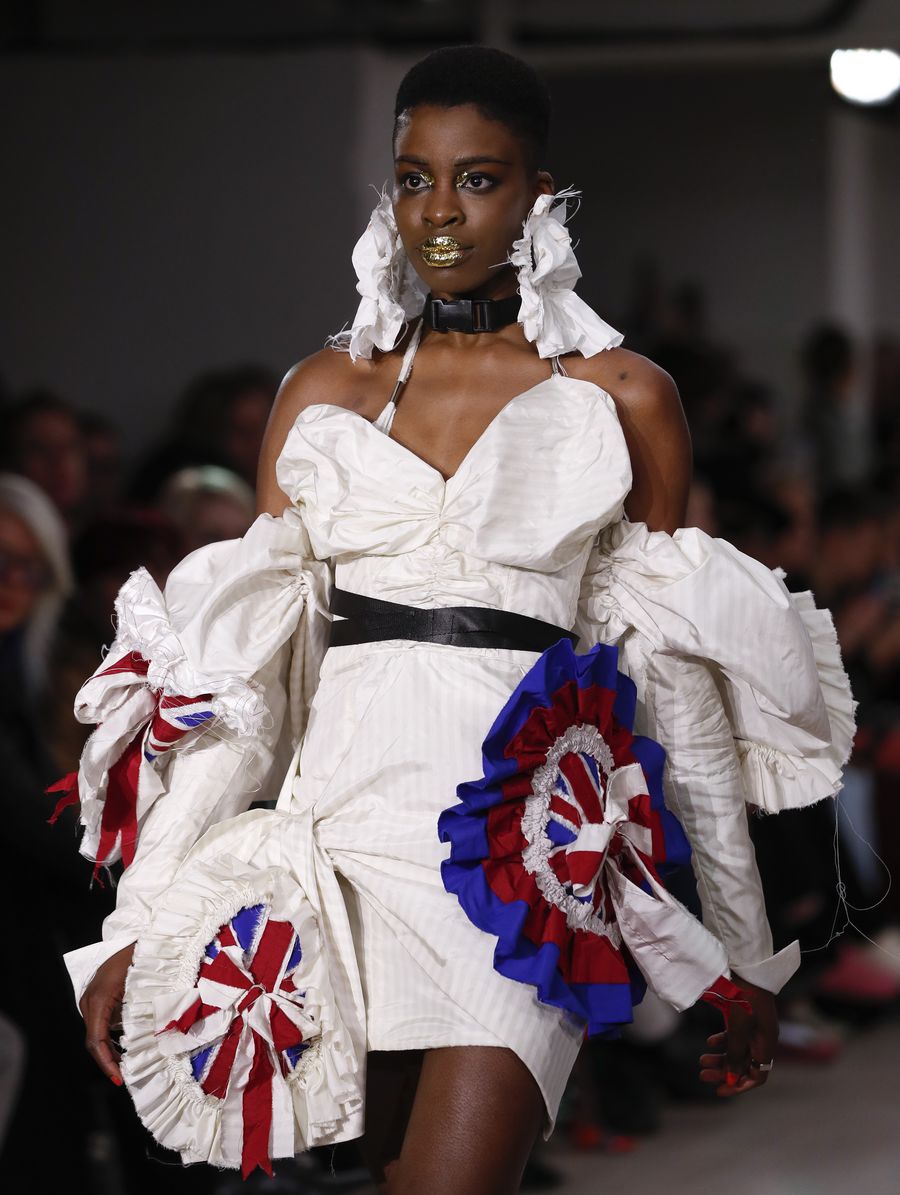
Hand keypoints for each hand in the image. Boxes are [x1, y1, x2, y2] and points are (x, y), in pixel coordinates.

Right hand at [80, 943, 134, 1084]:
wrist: (135, 935)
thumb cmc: (141, 956)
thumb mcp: (142, 984)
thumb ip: (144, 1010)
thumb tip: (156, 1035)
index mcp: (98, 1000)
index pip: (96, 1041)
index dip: (107, 1062)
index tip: (118, 1079)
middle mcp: (89, 1003)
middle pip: (95, 1041)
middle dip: (109, 1061)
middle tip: (125, 1077)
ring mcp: (91, 1001)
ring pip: (97, 1034)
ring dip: (110, 1051)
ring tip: (127, 1067)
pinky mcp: (97, 999)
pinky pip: (101, 1024)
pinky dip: (111, 1039)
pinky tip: (125, 1047)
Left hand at [699, 975, 777, 1097]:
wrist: (748, 966)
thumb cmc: (745, 997)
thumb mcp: (738, 1027)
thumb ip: (734, 1053)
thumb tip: (730, 1078)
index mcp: (766, 1044)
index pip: (757, 1076)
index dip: (739, 1085)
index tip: (719, 1090)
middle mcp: (762, 1038)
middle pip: (743, 1064)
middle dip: (723, 1071)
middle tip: (702, 1075)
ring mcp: (754, 1027)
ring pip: (736, 1050)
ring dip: (720, 1057)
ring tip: (702, 1060)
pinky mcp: (745, 1016)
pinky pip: (734, 1036)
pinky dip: (722, 1041)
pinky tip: (710, 1042)